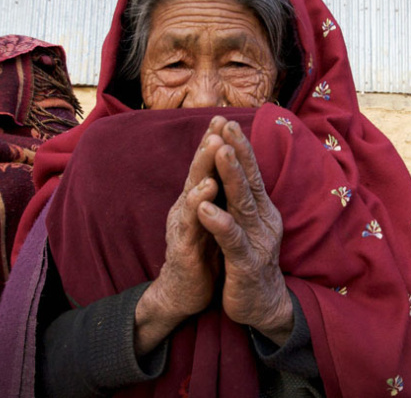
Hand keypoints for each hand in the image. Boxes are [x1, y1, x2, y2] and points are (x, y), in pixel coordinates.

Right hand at [134, 118, 225, 354]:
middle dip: (208, 146)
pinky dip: (198, 208)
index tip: (224, 117)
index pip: (206, 168)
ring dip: (203, 168)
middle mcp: (186, 208)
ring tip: (213, 147)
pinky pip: (192, 226)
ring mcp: (184, 227)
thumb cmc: (201, 254)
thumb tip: (226, 169)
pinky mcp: (185, 249)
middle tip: (218, 123)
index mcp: (196, 201)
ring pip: (193, 192)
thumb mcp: (211, 219)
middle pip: (198, 172)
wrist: (184, 293)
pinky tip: (205, 194)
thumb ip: (216, 196)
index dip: (214, 143)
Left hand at [197, 118, 292, 344]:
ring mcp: (257, 240)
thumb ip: (243, 200)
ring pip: (243, 203)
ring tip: (220, 153)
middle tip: (226, 126)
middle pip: (250, 180)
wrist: (262, 306)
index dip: (240, 148)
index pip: (251, 174)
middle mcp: (263, 220)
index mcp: (261, 210)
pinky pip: (232, 240)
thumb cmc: (249, 262)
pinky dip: (219, 222)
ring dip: (231, 176)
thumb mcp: (248, 226)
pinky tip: (205, 208)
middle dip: (238, 152)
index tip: (226, 122)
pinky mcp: (246, 264)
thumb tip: (235, 168)